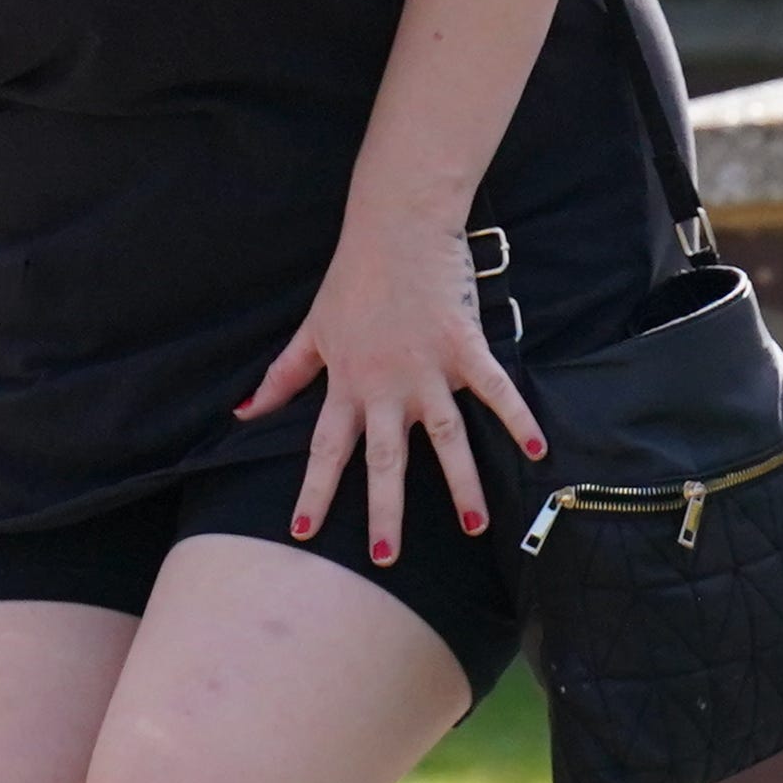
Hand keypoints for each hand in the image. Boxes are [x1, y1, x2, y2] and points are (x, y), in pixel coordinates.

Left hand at [238, 212, 543, 566]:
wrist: (396, 225)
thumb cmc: (354, 278)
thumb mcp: (312, 330)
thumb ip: (283, 376)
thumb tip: (245, 411)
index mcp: (347, 383)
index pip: (325, 449)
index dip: (314, 491)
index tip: (302, 533)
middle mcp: (387, 386)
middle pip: (385, 459)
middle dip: (385, 511)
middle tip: (386, 557)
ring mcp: (429, 369)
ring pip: (446, 438)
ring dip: (461, 485)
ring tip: (474, 527)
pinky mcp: (465, 347)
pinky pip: (495, 390)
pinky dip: (517, 419)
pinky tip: (536, 451)